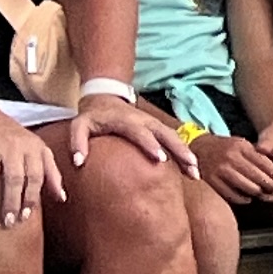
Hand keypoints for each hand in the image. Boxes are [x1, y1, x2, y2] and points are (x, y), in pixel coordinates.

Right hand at [0, 101, 57, 221]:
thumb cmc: (14, 139)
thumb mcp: (38, 150)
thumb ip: (51, 173)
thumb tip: (62, 198)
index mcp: (31, 147)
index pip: (35, 175)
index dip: (31, 196)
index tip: (26, 216)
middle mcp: (11, 146)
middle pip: (14, 177)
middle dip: (12, 201)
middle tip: (9, 222)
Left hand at [74, 95, 191, 177]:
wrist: (106, 100)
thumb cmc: (92, 117)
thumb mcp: (79, 126)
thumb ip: (77, 142)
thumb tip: (79, 162)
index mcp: (126, 120)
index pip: (140, 132)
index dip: (151, 144)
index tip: (161, 159)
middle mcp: (145, 121)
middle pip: (167, 134)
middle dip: (180, 150)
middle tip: (190, 167)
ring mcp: (155, 124)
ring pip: (175, 138)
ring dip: (187, 154)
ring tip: (195, 173)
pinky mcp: (159, 129)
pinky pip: (176, 140)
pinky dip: (185, 154)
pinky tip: (191, 169)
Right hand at [196, 133, 272, 204]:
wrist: (200, 147)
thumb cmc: (227, 147)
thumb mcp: (242, 144)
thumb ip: (257, 156)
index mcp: (240, 147)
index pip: (262, 162)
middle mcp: (230, 158)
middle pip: (256, 176)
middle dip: (269, 185)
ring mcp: (219, 170)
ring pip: (245, 186)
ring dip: (257, 193)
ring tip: (264, 194)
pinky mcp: (210, 181)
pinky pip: (230, 194)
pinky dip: (242, 198)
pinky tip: (248, 198)